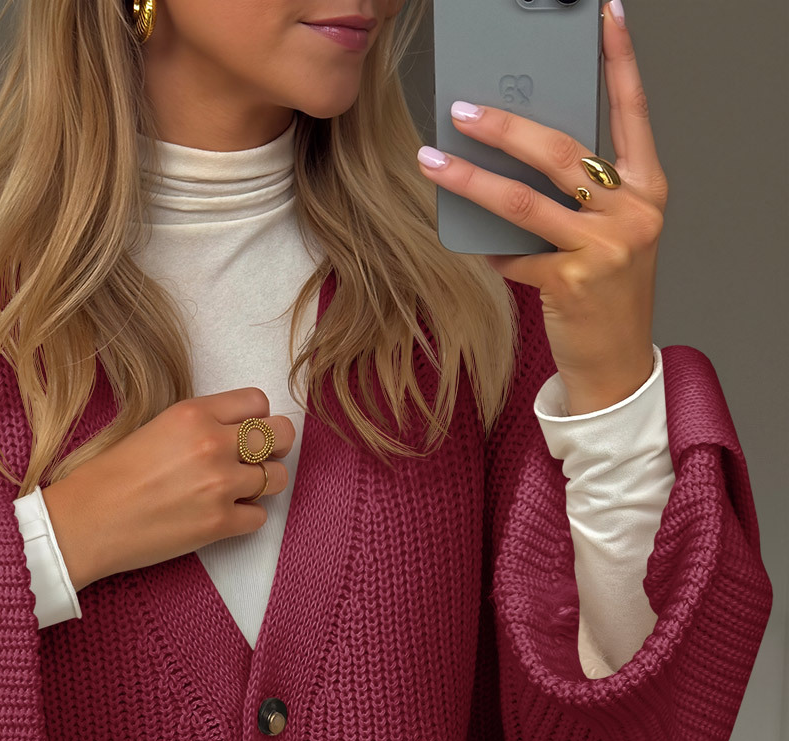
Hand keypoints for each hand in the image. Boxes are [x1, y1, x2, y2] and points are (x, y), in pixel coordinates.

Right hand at [40, 391, 294, 591]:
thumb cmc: (110, 477)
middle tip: (255, 460)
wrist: (86, 521)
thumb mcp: (155, 427)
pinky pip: (260, 518)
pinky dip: (246, 518)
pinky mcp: (219, 524)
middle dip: (274, 446)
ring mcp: (220, 485)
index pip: (257, 402)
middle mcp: (213, 444)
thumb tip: (235, 434)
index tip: (243, 432)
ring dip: (263, 485)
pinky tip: (223, 516)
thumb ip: (199, 425)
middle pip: (281, 434)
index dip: (255, 418)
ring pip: (278, 478)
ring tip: (238, 491)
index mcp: (194, 414)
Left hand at [416, 1, 666, 411]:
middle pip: (559, 152)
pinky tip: (465, 242)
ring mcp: (605, 248)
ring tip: (433, 161)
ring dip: (471, 179)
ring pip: (524, 201)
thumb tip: (515, 155)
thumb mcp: (606, 235)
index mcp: (647, 189)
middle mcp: (632, 212)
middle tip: (461, 111)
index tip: (606, 15)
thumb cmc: (605, 292)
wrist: (616, 364)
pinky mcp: (573, 283)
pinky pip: (513, 255)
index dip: (621, 60)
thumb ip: (576, 197)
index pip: (633, 111)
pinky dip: (485, 249)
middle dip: (503, 127)